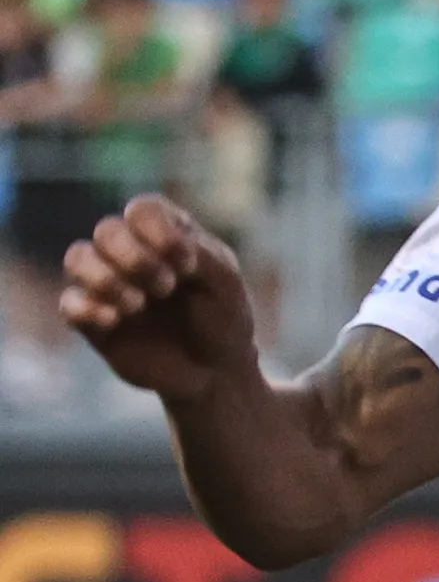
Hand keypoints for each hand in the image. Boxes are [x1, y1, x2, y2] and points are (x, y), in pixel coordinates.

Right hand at [60, 193, 261, 401]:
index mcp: (167, 235)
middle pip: (107, 230)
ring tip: (138, 305)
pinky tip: (115, 321)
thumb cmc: (224, 320)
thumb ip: (201, 254)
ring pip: (78, 258)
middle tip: (166, 288)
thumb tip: (172, 244)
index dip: (157, 230)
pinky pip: (69, 303)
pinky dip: (88, 308)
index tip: (187, 264)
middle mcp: (131, 253)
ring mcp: (109, 284)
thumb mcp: (227, 285)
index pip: (143, 209)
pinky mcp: (93, 320)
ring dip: (106, 279)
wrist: (214, 372)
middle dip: (135, 258)